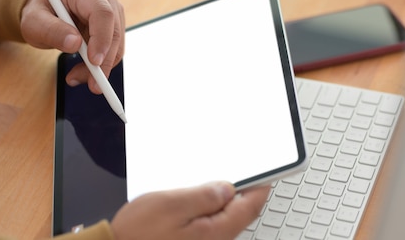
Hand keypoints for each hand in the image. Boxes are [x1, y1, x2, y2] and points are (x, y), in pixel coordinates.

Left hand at [21, 0, 124, 93]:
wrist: (47, 11)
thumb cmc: (40, 12)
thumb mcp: (33, 21)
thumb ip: (51, 30)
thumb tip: (75, 44)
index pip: (102, 13)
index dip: (101, 39)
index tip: (94, 63)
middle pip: (114, 30)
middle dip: (103, 61)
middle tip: (89, 83)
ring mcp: (113, 8)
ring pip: (117, 43)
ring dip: (101, 66)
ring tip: (76, 77)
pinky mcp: (115, 24)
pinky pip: (115, 48)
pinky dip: (102, 64)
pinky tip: (84, 70)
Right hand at [111, 182, 269, 239]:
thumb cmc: (139, 234)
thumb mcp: (172, 204)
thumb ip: (204, 195)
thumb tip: (227, 188)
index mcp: (216, 231)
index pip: (251, 206)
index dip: (260, 186)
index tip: (266, 172)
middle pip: (239, 213)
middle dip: (237, 191)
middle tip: (231, 171)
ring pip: (222, 217)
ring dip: (218, 199)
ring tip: (203, 183)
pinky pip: (207, 222)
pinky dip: (205, 208)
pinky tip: (191, 198)